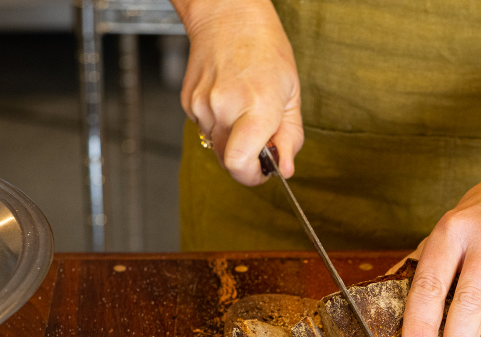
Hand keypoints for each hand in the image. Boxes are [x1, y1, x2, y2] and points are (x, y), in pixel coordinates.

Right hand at [177, 0, 302, 184]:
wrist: (228, 15)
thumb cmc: (265, 48)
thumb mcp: (292, 94)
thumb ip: (290, 137)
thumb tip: (285, 169)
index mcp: (257, 106)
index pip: (239, 164)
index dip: (252, 176)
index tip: (264, 171)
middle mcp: (224, 108)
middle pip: (228, 162)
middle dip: (246, 160)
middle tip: (260, 138)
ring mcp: (202, 105)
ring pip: (216, 146)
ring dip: (232, 139)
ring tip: (244, 108)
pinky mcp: (189, 103)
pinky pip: (205, 129)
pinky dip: (219, 123)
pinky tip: (228, 99)